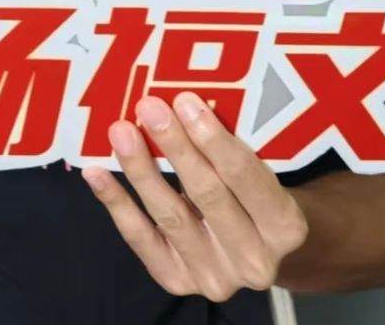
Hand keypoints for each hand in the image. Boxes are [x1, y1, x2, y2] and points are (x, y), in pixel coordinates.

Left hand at [82, 93, 307, 300]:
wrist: (260, 250)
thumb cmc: (257, 196)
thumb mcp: (264, 173)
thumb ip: (233, 147)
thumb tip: (183, 102)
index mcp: (287, 227)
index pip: (246, 177)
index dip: (213, 139)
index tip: (184, 101)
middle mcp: (255, 261)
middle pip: (207, 195)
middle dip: (174, 146)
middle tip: (148, 107)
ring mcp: (216, 277)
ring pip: (170, 216)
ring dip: (141, 170)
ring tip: (120, 132)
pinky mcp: (179, 282)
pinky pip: (142, 240)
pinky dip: (116, 204)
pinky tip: (97, 173)